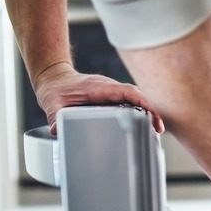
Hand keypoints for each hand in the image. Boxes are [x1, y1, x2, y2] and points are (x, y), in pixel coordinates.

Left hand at [33, 62, 164, 134]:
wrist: (54, 79)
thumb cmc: (56, 90)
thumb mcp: (52, 105)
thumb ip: (55, 118)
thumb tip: (58, 131)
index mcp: (99, 88)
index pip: (126, 92)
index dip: (142, 102)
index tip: (151, 114)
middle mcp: (109, 88)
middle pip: (136, 97)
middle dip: (150, 111)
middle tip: (158, 129)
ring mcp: (111, 93)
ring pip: (135, 100)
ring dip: (147, 113)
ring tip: (155, 131)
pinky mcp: (111, 99)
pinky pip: (129, 104)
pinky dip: (139, 114)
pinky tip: (143, 128)